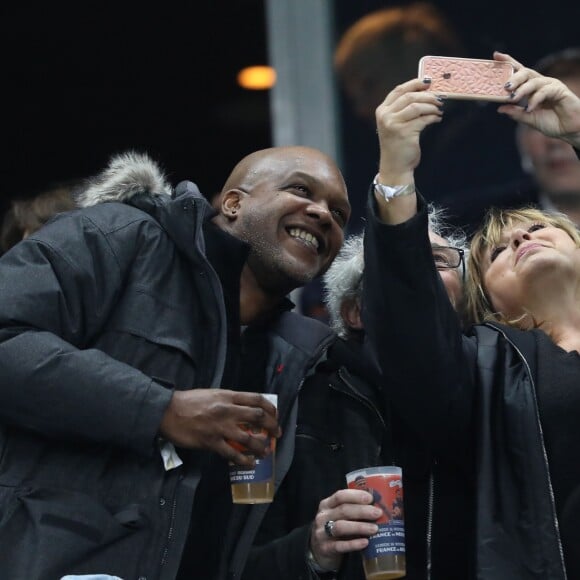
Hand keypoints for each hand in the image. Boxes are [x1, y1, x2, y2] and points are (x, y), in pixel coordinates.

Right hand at [159, 389, 280, 465]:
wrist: (168, 411)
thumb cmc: (189, 401)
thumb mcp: (212, 394)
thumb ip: (229, 401)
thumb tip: (244, 409)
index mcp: (228, 396)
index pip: (256, 399)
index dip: (270, 407)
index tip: (275, 415)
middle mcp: (227, 410)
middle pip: (258, 417)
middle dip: (271, 426)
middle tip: (276, 434)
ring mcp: (220, 427)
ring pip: (248, 438)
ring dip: (260, 446)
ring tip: (265, 452)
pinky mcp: (211, 442)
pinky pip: (231, 454)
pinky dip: (243, 460)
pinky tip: (249, 463)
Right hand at [309, 489, 381, 571]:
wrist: (318, 550)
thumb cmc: (335, 527)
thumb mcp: (339, 515)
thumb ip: (353, 510)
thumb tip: (377, 506)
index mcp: (327, 504)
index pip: (340, 496)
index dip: (355, 496)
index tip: (370, 498)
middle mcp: (323, 516)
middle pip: (343, 510)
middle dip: (362, 511)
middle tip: (378, 513)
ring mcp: (322, 533)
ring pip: (341, 527)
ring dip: (359, 527)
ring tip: (375, 529)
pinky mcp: (325, 548)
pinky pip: (340, 546)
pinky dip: (353, 544)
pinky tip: (365, 542)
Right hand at [375, 78, 442, 183]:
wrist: (395, 167)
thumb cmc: (398, 145)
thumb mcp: (395, 124)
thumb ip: (403, 109)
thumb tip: (425, 92)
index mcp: (382, 111)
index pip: (399, 90)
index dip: (415, 83)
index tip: (428, 82)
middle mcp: (385, 116)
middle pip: (409, 96)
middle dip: (427, 95)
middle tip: (438, 98)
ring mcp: (393, 124)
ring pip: (417, 106)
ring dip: (431, 106)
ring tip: (438, 109)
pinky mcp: (404, 132)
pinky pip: (423, 119)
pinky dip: (433, 117)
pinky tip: (437, 118)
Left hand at [495, 51, 579, 147]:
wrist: (569, 129)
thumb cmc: (552, 122)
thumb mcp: (529, 119)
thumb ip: (516, 113)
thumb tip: (500, 108)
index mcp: (532, 88)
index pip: (519, 71)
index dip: (509, 62)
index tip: (496, 56)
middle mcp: (541, 83)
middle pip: (525, 73)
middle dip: (514, 78)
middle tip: (505, 87)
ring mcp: (551, 85)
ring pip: (534, 81)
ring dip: (522, 90)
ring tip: (513, 99)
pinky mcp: (560, 90)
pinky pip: (544, 91)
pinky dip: (535, 99)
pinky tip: (529, 108)